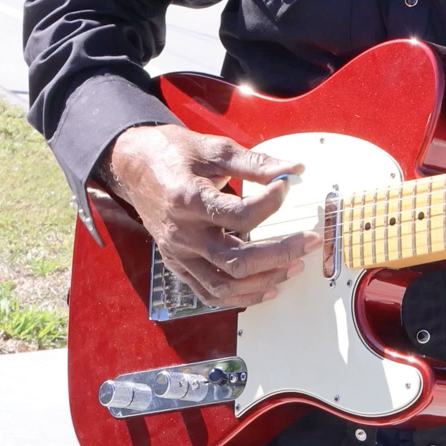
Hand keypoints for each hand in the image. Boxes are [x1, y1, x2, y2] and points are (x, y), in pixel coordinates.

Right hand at [101, 124, 318, 307]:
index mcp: (188, 201)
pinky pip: (208, 292)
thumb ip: (254, 163)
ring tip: (294, 266)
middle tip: (310, 241)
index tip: (287, 186)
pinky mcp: (178, 264)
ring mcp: (178, 254)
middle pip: (236, 259)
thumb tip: (293, 170)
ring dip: (264, 280)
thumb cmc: (173, 154)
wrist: (134, 166)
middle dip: (280, 253)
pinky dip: (239, 297)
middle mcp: (182, 234)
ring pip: (224, 284)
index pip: (239, 215)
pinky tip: (266, 287)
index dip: (271, 203)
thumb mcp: (214, 149)